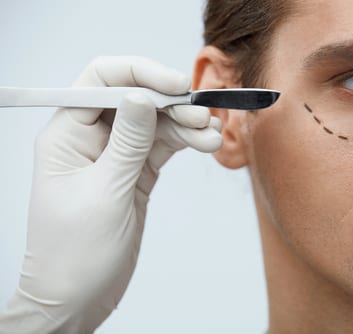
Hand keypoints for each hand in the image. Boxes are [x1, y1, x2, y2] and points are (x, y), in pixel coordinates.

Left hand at [0, 56, 221, 332]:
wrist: (77, 298)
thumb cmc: (74, 253)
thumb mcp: (104, 193)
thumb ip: (127, 142)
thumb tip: (140, 95)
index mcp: (67, 135)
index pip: (100, 81)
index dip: (139, 74)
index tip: (176, 84)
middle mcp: (91, 138)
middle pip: (134, 99)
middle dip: (171, 103)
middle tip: (203, 116)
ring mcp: (116, 156)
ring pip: (155, 124)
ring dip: (185, 125)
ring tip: (212, 135)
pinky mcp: (136, 174)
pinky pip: (164, 147)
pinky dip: (186, 143)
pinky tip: (206, 144)